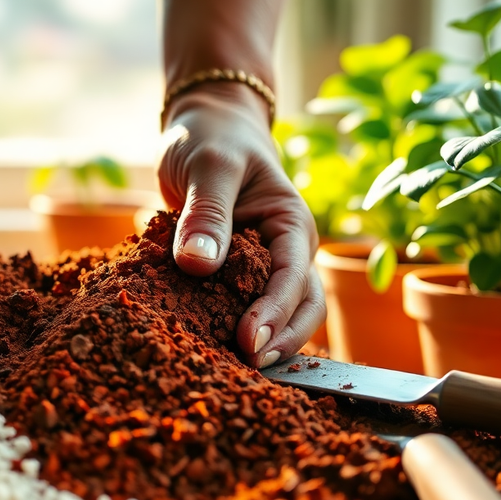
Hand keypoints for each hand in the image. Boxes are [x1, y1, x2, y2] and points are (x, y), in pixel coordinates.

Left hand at [159, 83, 324, 367]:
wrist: (206, 129)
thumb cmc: (211, 139)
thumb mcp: (208, 165)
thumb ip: (205, 212)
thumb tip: (197, 264)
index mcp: (291, 223)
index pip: (293, 277)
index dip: (274, 313)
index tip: (248, 341)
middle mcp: (289, 251)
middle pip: (303, 308)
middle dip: (281, 340)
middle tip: (247, 367)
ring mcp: (268, 267)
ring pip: (283, 316)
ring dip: (267, 344)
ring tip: (237, 370)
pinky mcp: (240, 277)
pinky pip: (247, 310)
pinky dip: (238, 331)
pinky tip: (215, 351)